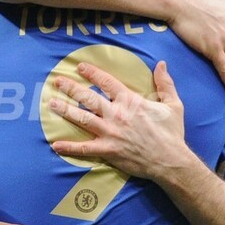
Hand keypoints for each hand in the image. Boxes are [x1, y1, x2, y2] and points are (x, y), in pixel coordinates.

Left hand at [48, 61, 188, 179]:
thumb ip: (165, 83)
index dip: (92, 73)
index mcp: (130, 101)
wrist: (171, 160)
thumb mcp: (173, 104)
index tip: (79, 67)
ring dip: (65, 110)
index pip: (107, 82)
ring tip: (51, 103)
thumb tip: (162, 64)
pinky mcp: (108, 150)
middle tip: (57, 81)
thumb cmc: (171, 133)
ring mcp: (110, 132)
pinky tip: (55, 144)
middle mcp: (117, 114)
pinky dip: (69, 147)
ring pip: (82, 118)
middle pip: (88, 97)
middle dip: (71, 88)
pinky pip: (84, 148)